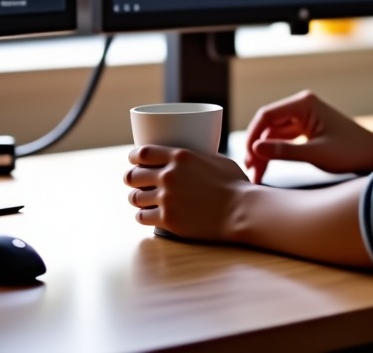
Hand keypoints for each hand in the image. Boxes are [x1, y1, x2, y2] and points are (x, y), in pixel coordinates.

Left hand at [125, 146, 250, 240]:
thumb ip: (199, 158)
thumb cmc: (235, 184)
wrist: (241, 209)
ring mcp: (166, 198)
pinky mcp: (167, 219)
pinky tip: (148, 214)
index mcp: (180, 156)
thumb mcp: (217, 160)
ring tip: (141, 199)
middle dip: (131, 178)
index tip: (133, 160)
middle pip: (133, 175)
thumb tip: (194, 158)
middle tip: (135, 181)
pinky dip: (143, 215)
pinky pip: (142, 217)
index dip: (134, 157)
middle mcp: (169, 175)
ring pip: (135, 197)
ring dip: (136, 198)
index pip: (143, 152)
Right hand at [243, 90, 372, 183]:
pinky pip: (284, 138)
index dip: (252, 136)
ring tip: (257, 174)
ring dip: (264, 151)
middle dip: (257, 147)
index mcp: (304, 104)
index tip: (247, 157)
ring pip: (274, 133)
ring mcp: (305, 116)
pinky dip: (275, 152)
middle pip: (268, 124)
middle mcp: (302, 106)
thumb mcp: (315, 154)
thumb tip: (255, 148)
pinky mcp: (307, 128)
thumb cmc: (350, 151)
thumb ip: (284, 151)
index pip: (267, 115)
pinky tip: (268, 167)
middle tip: (250, 170)